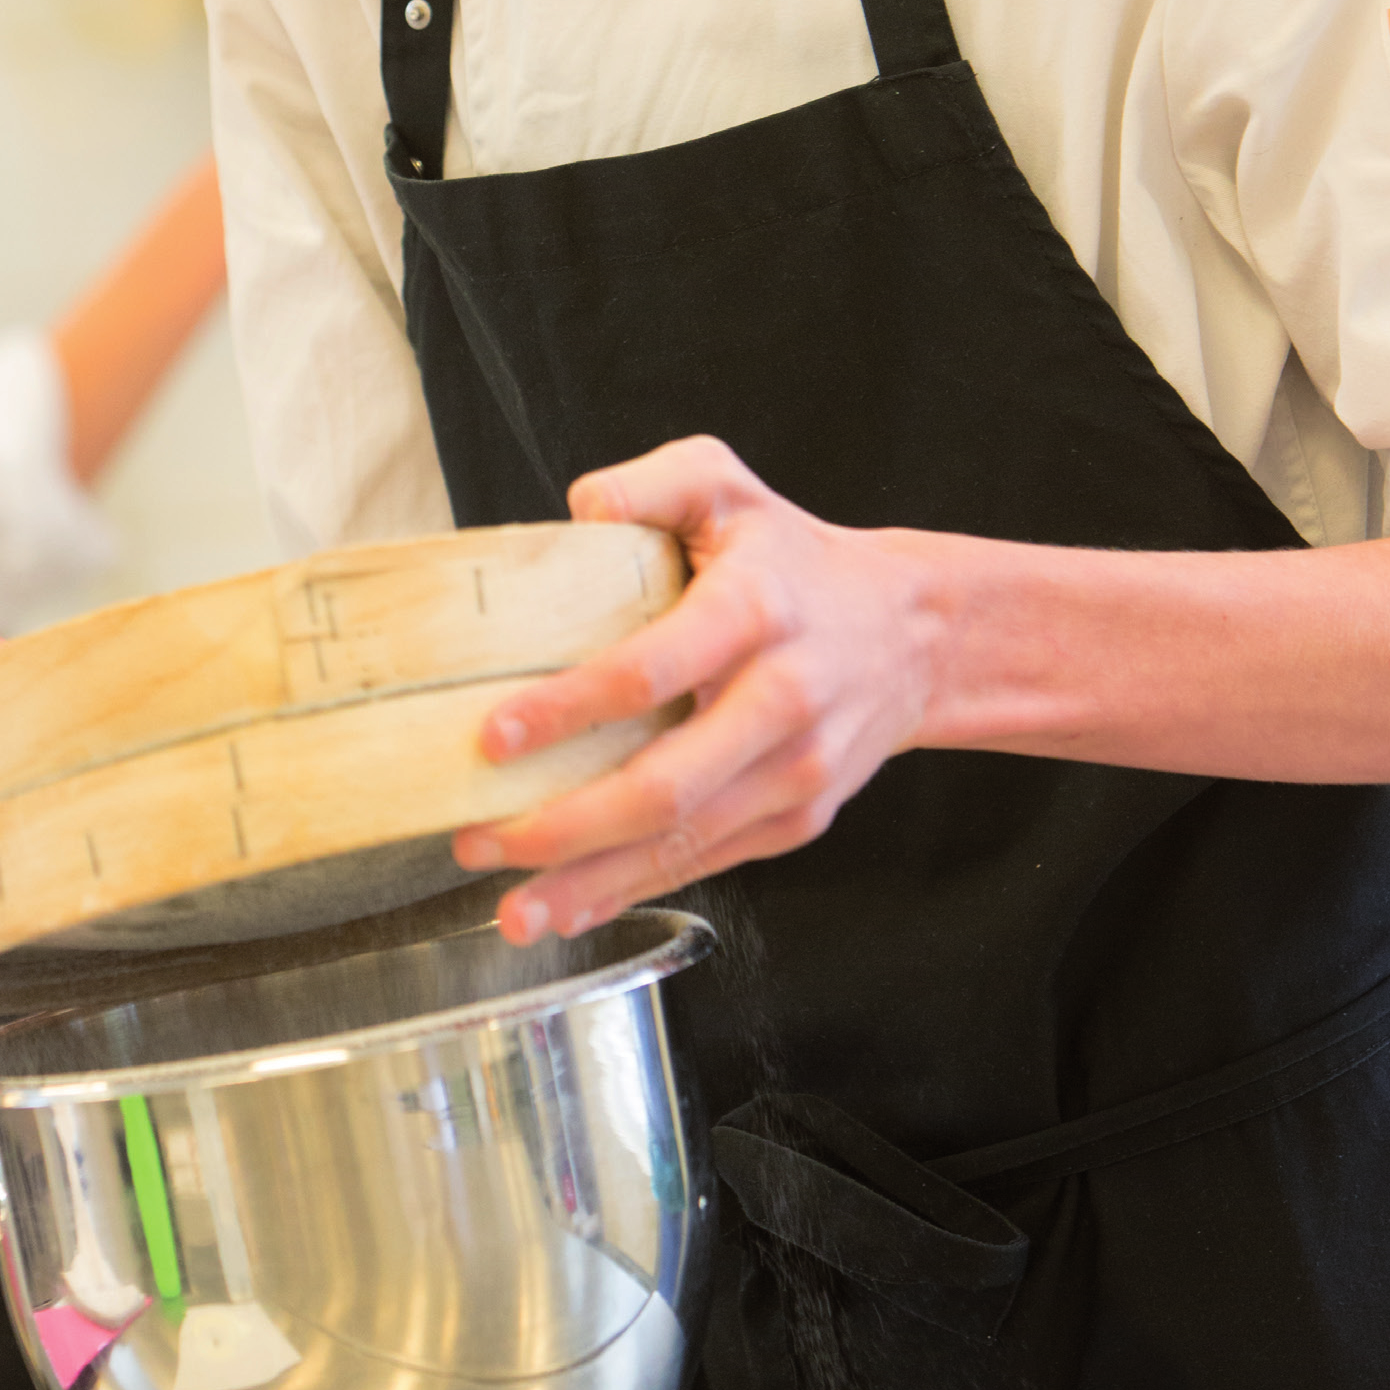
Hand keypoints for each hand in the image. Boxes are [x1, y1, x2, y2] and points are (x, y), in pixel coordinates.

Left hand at [452, 438, 949, 944]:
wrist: (911, 634)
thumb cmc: (794, 558)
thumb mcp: (726, 486)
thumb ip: (652, 483)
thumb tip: (579, 509)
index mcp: (753, 612)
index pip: (652, 669)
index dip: (569, 708)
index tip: (494, 735)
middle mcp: (780, 700)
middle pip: (666, 784)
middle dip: (564, 824)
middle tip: (478, 836)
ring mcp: (793, 771)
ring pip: (683, 842)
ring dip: (590, 880)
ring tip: (511, 906)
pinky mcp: (797, 818)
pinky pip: (707, 863)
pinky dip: (634, 891)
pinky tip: (572, 905)